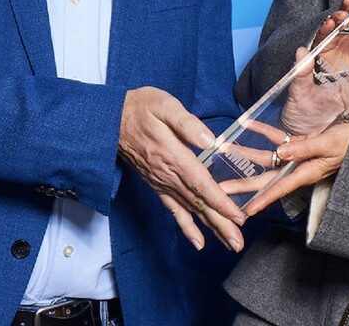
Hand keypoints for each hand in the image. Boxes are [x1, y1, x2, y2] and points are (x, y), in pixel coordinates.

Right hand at [118, 87, 245, 251]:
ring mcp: (162, 182)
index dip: (220, 202)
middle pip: (198, 203)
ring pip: (190, 209)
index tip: (237, 217)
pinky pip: (173, 209)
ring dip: (211, 228)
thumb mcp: (164, 105)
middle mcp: (167, 174)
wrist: (111, 120)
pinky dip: (187, 226)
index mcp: (173, 155)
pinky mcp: (157, 184)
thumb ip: (187, 123)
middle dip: (221, 224)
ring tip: (229, 244)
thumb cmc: (141, 108)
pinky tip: (199, 241)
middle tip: (238, 243)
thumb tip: (210, 140)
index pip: (201, 183)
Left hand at [225, 86, 348, 216]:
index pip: (279, 188)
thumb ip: (304, 148)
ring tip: (224, 152)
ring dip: (246, 154)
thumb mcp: (330, 144)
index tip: (243, 212)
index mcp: (307, 172)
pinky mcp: (301, 144)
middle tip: (217, 192)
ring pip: (267, 158)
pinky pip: (278, 137)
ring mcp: (298, 156)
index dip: (261, 200)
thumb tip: (279, 152)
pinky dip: (263, 132)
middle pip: (265, 179)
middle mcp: (299, 167)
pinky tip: (247, 125)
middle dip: (242, 185)